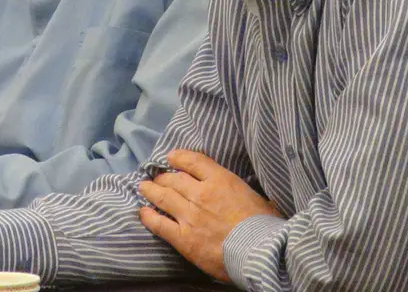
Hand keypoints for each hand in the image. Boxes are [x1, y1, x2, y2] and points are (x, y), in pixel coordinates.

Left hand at [138, 149, 280, 281]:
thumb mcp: (257, 197)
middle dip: (163, 177)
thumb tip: (244, 194)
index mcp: (221, 180)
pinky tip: (143, 212)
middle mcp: (201, 194)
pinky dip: (149, 217)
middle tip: (156, 177)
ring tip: (143, 187)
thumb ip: (242, 191)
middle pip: (174, 179)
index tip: (171, 157)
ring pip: (163, 198)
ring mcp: (189, 216)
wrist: (258, 250)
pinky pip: (160, 224)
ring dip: (151, 191)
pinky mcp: (183, 238)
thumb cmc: (264, 225)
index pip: (193, 161)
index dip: (179, 157)